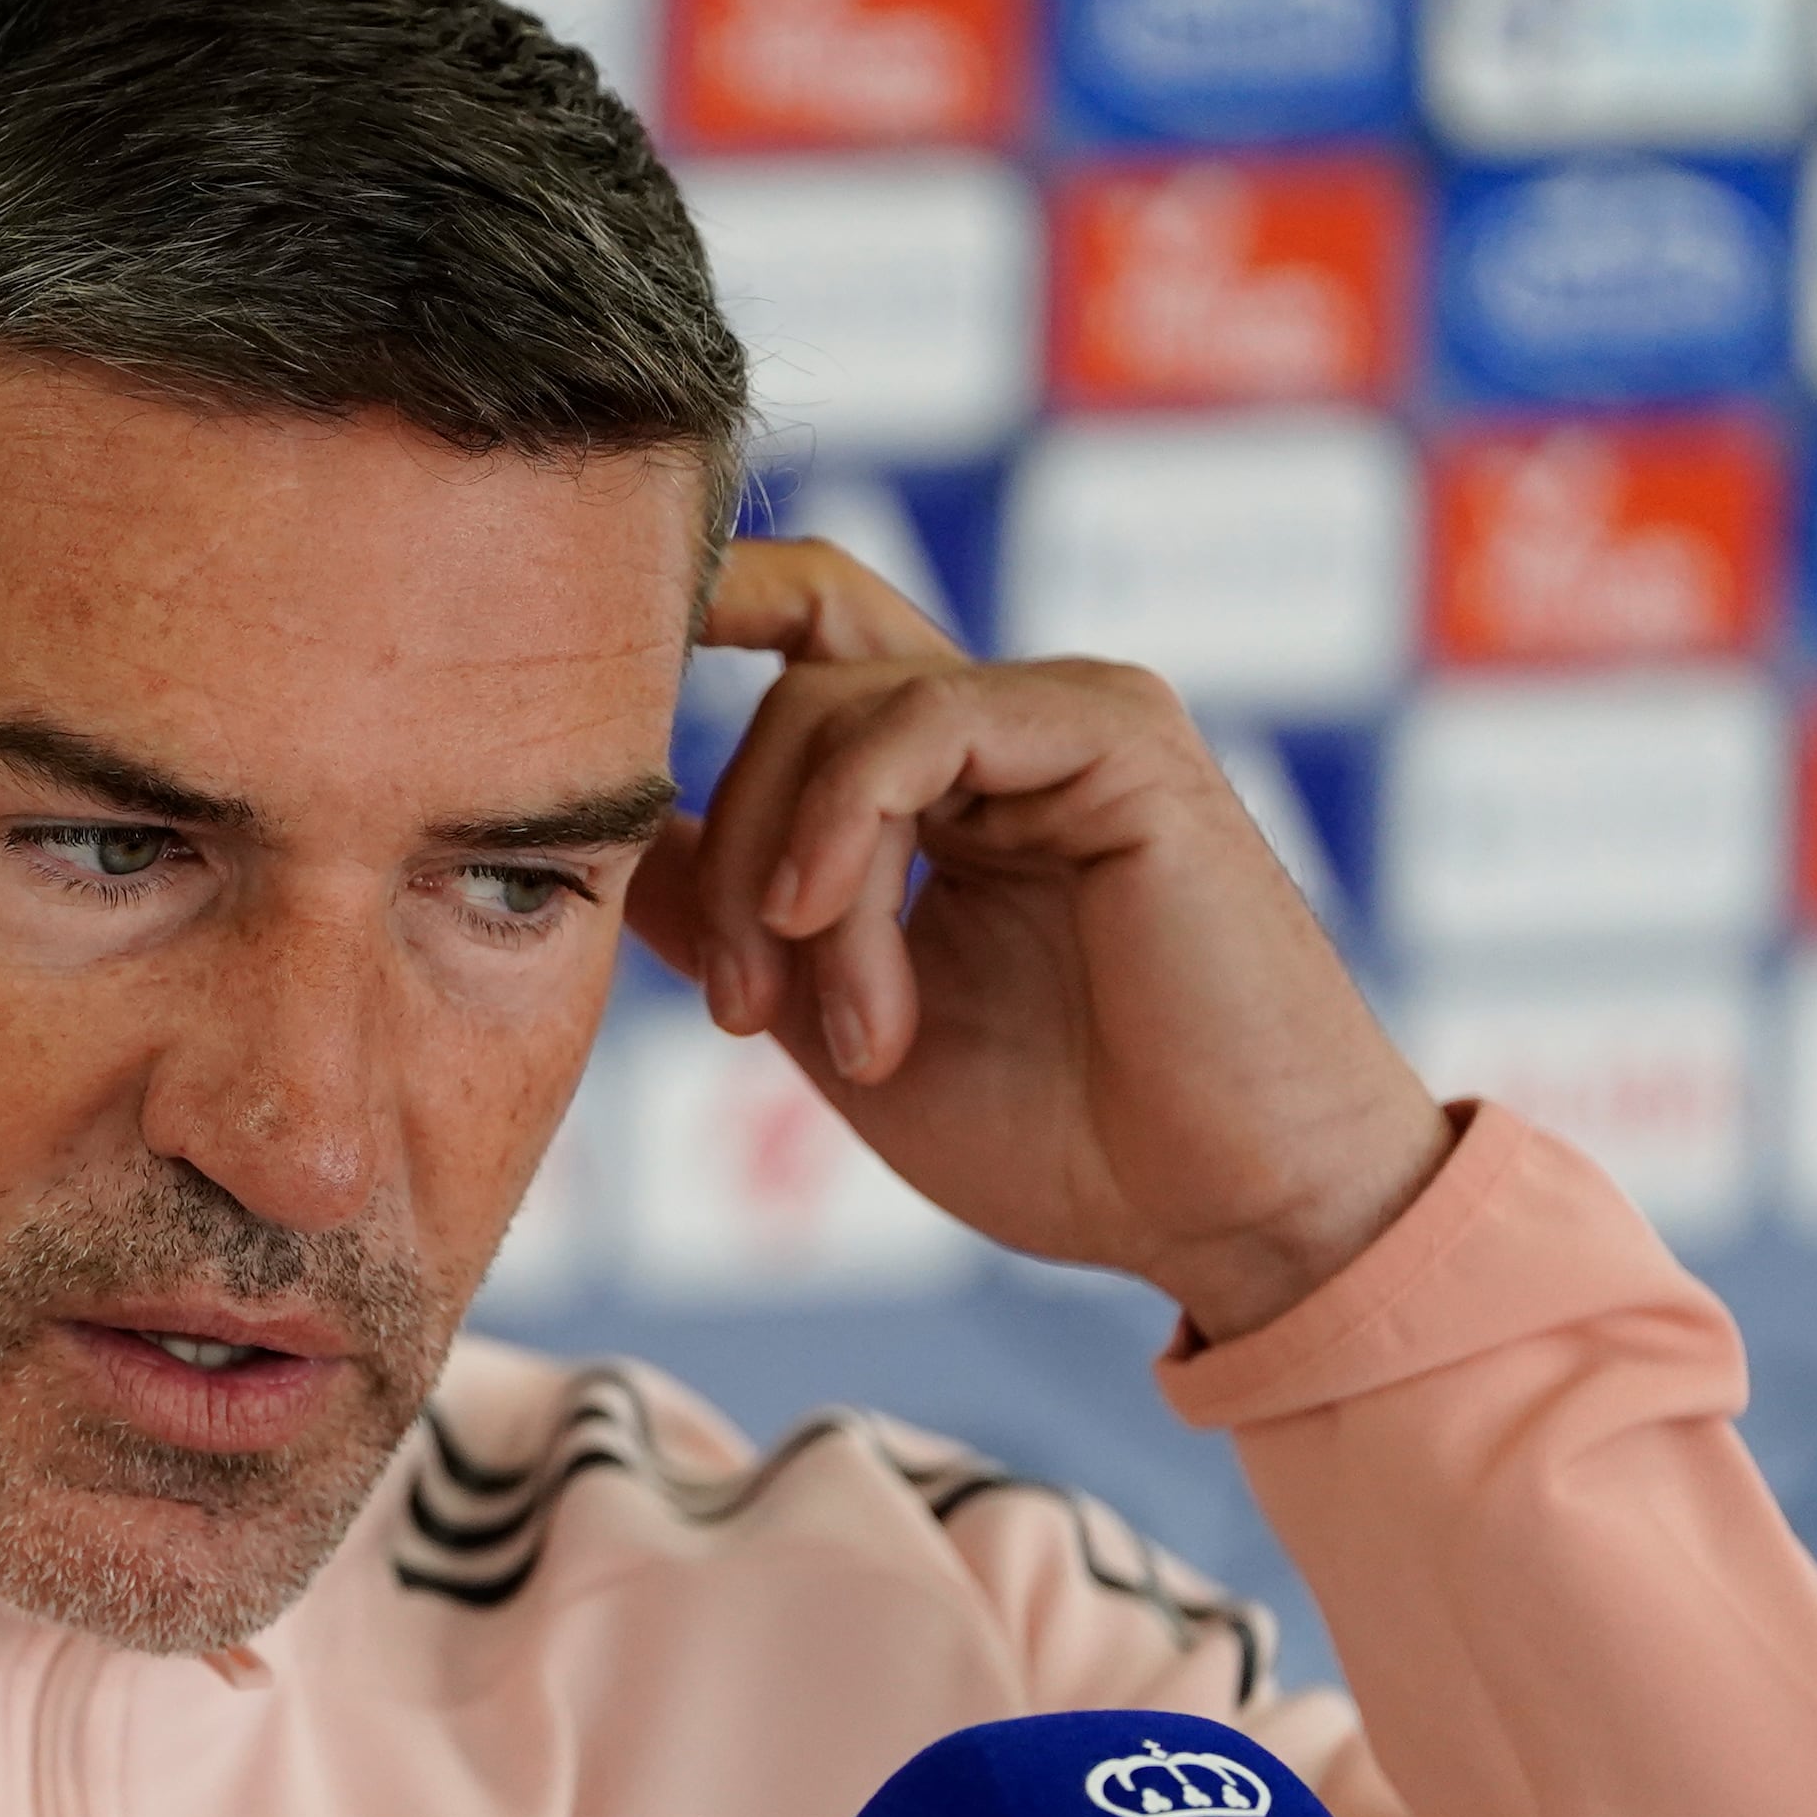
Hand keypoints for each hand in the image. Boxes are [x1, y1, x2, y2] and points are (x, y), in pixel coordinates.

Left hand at [624, 540, 1454, 1344]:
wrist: (1234, 1212)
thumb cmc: (1068, 1138)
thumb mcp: (832, 1019)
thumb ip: (728, 916)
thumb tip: (605, 837)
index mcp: (951, 780)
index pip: (807, 634)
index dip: (706, 604)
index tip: (582, 656)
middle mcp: (1007, 727)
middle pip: (791, 677)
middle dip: (721, 842)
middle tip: (735, 1009)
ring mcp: (1065, 717)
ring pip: (831, 707)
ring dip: (787, 884)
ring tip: (844, 1034)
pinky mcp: (1119, 732)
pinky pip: (922, 718)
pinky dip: (843, 827)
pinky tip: (827, 934)